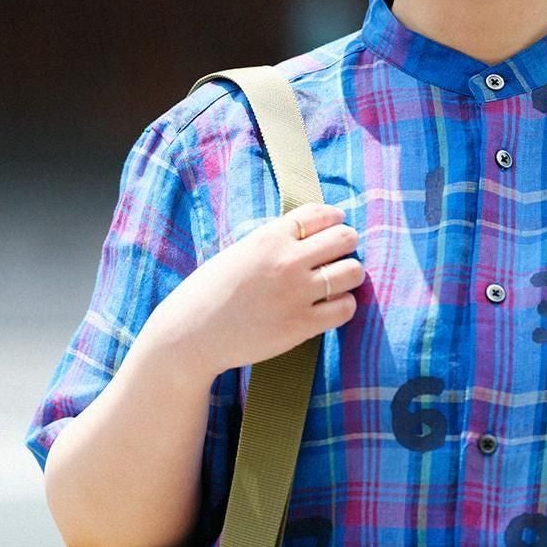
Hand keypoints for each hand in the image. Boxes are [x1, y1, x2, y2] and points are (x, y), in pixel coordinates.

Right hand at [153, 200, 364, 377]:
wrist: (193, 333)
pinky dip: (345, 305)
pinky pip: (346, 307)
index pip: (321, 213)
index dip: (334, 219)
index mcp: (270, 237)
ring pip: (353, 272)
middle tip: (339, 256)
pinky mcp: (302, 325)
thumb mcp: (241, 251)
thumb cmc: (212, 291)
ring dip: (350, 275)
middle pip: (345, 238)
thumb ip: (275, 242)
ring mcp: (297, 293)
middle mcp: (287, 260)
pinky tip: (332, 306)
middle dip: (347, 245)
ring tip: (338, 282)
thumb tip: (312, 234)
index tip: (336, 226)